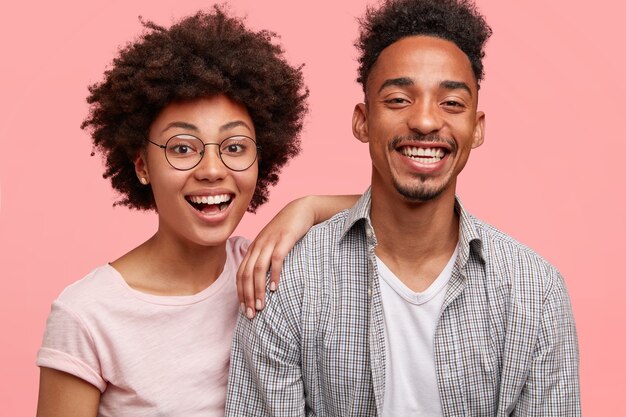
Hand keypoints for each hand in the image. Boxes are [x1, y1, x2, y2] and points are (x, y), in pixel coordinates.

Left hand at [237, 196, 314, 318]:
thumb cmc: (287, 230)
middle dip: (247, 296)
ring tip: (261, 307)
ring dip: (258, 290)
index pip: (240, 274)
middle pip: (246, 275)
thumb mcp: (272, 244)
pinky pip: (276, 260)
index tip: (244, 309)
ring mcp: (270, 242)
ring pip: (257, 270)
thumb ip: (265, 259)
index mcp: (253, 248)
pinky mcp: (284, 240)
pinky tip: (275, 289)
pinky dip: (274, 276)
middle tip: (250, 314)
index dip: (240, 293)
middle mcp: (257, 246)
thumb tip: (263, 282)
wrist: (300, 210)